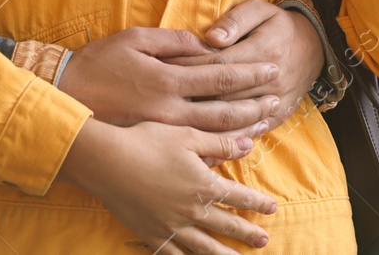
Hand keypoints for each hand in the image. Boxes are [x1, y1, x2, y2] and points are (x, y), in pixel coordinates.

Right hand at [56, 26, 278, 137]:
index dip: (250, 73)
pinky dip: (216, 153)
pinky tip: (232, 150)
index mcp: (168, 80)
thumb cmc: (97, 65)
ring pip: (213, 137)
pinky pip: (191, 155)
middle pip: (224, 111)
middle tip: (278, 99)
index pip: (221, 77)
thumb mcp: (133, 39)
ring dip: (242, 131)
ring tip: (265, 125)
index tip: (272, 68)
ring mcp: (162, 135)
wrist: (64, 102)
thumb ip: (172, 41)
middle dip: (254, 104)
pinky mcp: (152, 148)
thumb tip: (204, 42)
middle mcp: (170, 111)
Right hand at [60, 118, 276, 253]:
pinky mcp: (151, 234)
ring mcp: (170, 226)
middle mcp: (191, 211)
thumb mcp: (187, 135)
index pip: (238, 196)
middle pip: (226, 225)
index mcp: (202, 185)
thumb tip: (249, 145)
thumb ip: (220, 143)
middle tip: (264, 241)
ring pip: (204, 247)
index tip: (271, 209)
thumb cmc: (147, 142)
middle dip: (247, 233)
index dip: (257, 203)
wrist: (107, 162)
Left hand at [167, 0, 323, 133]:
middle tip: (157, 100)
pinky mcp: (279, 115)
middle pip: (222, 94)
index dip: (188, 68)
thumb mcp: (261, 10)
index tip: (161, 69)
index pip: (216, 64)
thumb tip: (212, 38)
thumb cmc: (279, 25)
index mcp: (262, 50)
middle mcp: (270, 78)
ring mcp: (276, 100)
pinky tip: (205, 144)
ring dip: (204, 123)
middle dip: (188, 97)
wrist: (315, 46)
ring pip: (235, 118)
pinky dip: (228, 139)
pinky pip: (251, 131)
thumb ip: (236, 20)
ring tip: (172, 125)